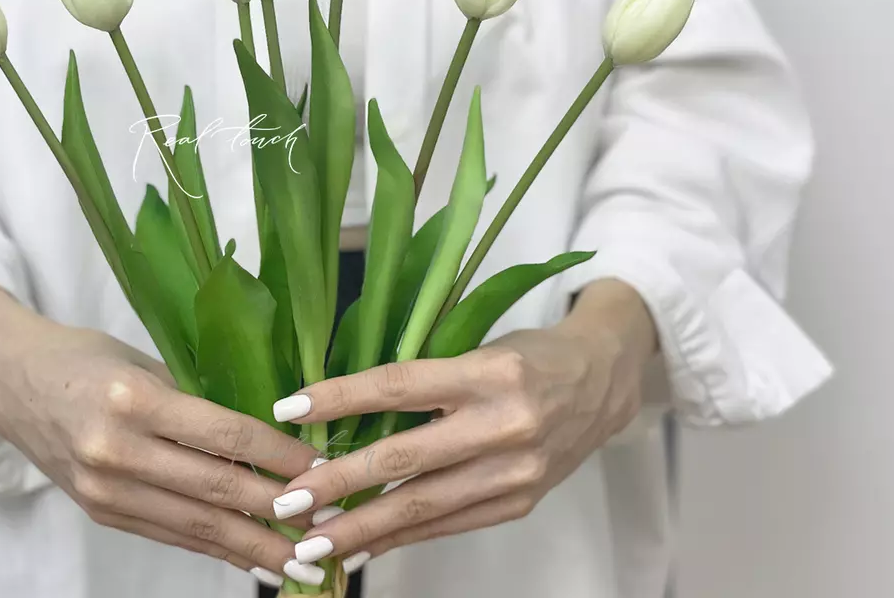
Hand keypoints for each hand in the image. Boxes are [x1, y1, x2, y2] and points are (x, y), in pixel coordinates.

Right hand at [0, 286, 320, 582]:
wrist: (11, 382)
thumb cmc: (87, 359)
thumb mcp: (145, 359)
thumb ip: (199, 397)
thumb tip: (271, 430)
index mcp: (134, 398)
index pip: (225, 435)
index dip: (279, 457)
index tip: (321, 468)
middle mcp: (116, 448)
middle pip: (215, 491)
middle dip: (278, 516)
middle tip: (327, 526)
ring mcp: (104, 487)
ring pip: (196, 526)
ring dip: (254, 547)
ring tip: (302, 560)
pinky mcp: (100, 511)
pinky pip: (170, 535)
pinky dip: (216, 551)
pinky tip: (253, 559)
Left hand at [267, 279, 656, 570]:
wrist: (604, 380)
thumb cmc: (528, 356)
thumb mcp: (478, 348)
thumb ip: (423, 380)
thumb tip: (345, 415)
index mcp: (490, 372)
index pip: (400, 385)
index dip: (341, 398)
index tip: (290, 407)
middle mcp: (506, 424)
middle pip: (406, 459)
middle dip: (339, 484)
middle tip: (289, 501)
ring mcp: (518, 471)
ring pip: (424, 506)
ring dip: (362, 528)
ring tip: (313, 541)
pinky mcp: (521, 501)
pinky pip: (449, 524)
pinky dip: (401, 538)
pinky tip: (361, 547)